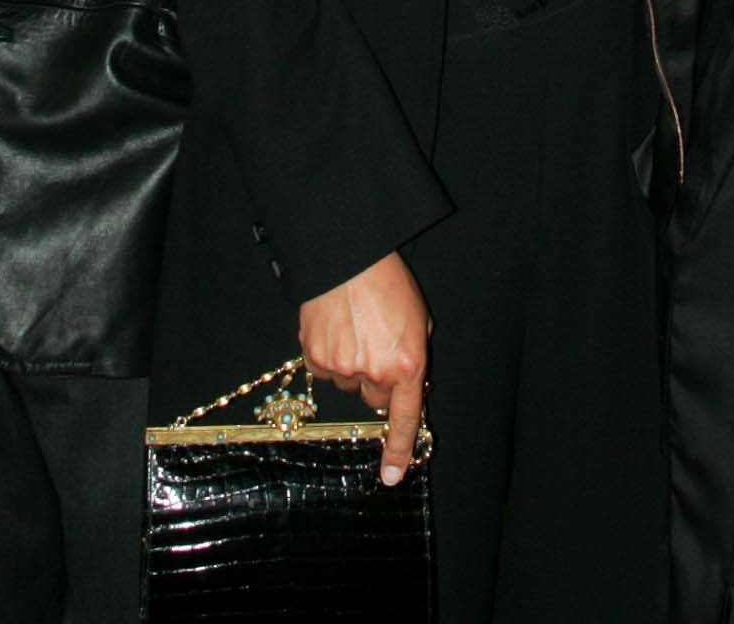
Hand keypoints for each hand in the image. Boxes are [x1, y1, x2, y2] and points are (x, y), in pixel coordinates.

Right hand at [297, 251, 429, 485]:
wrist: (347, 257)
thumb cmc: (388, 283)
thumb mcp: (418, 319)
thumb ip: (414, 355)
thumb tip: (402, 381)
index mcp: (407, 365)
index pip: (404, 419)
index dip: (398, 450)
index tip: (393, 476)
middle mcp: (374, 373)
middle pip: (375, 399)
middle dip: (377, 381)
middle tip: (376, 346)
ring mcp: (342, 367)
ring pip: (348, 384)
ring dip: (352, 366)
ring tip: (355, 329)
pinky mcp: (315, 357)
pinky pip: (325, 371)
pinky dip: (329, 356)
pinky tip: (335, 329)